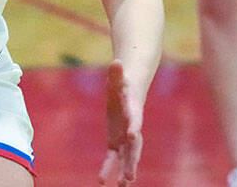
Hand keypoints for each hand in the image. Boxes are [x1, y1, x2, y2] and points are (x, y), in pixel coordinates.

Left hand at [98, 60, 141, 185]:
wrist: (129, 91)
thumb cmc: (122, 83)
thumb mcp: (117, 77)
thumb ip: (117, 72)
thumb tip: (117, 62)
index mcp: (133, 110)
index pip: (134, 118)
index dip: (133, 126)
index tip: (132, 136)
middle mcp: (131, 126)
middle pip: (134, 145)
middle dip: (132, 160)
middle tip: (130, 175)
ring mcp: (125, 136)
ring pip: (127, 156)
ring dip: (126, 170)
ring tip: (123, 185)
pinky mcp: (116, 141)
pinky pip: (113, 157)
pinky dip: (108, 169)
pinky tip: (102, 181)